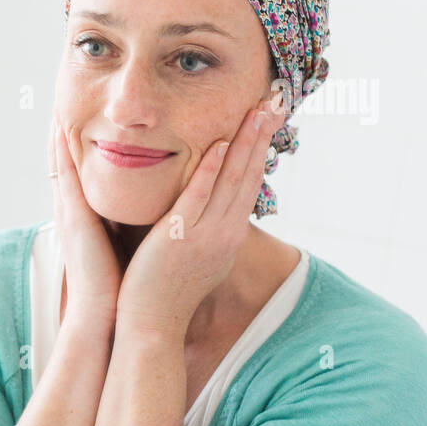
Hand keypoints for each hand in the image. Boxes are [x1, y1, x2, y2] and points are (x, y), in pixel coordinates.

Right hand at [50, 112, 122, 327]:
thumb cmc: (119, 284)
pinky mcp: (72, 218)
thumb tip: (145, 206)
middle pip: (61, 157)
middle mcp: (72, 208)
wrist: (105, 314)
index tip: (74, 112)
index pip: (76, 168)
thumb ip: (126, 221)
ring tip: (53, 97)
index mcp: (85, 214)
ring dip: (55, 128)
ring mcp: (69, 212)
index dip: (73, 139)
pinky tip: (60, 125)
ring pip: (59, 160)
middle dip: (58, 126)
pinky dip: (60, 150)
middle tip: (57, 92)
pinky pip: (65, 175)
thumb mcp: (123, 242)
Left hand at [114, 103, 279, 338]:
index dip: (260, 150)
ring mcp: (205, 236)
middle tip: (275, 100)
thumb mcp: (193, 255)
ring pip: (231, 181)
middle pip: (249, 175)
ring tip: (258, 110)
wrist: (151, 325)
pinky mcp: (180, 238)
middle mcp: (224, 233)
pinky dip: (210, 171)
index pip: (249, 184)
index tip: (269, 119)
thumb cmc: (163, 290)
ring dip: (246, 143)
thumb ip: (198, 227)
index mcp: (227, 236)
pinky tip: (220, 145)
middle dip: (263, 136)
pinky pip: (198, 198)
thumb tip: (199, 206)